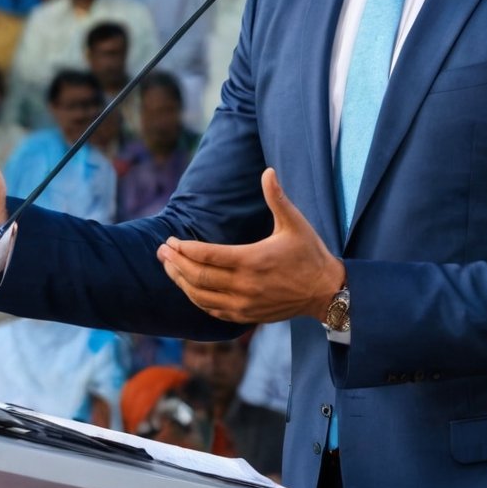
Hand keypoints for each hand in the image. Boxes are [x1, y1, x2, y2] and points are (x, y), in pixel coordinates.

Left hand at [156, 168, 345, 324]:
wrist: (325, 291)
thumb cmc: (309, 253)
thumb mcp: (294, 222)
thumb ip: (277, 197)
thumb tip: (268, 171)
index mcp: (252, 260)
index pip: (206, 256)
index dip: (184, 249)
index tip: (170, 240)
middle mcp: (244, 286)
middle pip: (197, 277)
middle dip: (175, 263)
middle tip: (161, 251)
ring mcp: (244, 304)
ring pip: (200, 296)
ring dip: (180, 282)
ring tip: (168, 267)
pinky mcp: (246, 316)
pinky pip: (212, 311)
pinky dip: (196, 300)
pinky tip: (188, 289)